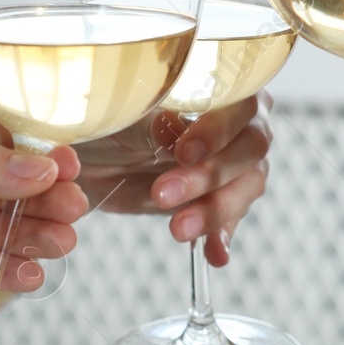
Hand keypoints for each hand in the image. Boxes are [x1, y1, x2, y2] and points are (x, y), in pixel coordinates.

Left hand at [72, 94, 272, 265]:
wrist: (93, 156)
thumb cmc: (114, 121)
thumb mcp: (128, 116)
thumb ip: (155, 123)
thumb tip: (174, 130)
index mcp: (225, 89)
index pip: (242, 106)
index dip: (218, 131)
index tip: (184, 152)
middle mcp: (241, 125)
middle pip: (250, 150)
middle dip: (209, 175)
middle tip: (164, 193)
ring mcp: (236, 166)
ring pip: (245, 188)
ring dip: (212, 211)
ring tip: (177, 228)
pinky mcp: (221, 201)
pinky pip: (232, 222)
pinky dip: (221, 238)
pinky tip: (214, 255)